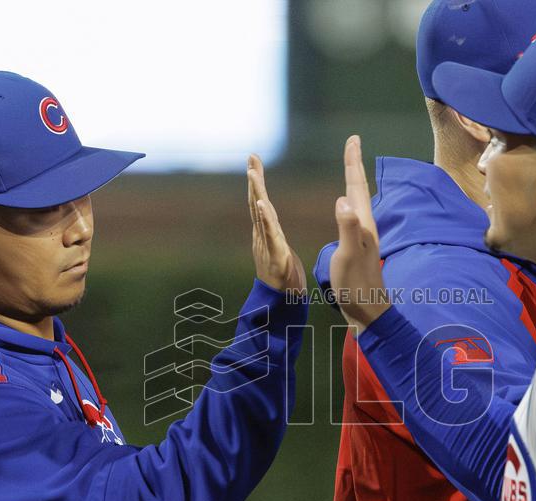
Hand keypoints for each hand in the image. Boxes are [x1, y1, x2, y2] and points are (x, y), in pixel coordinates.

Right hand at [248, 155, 305, 293]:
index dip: (257, 182)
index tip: (254, 160)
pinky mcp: (276, 259)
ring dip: (256, 194)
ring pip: (261, 217)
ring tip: (252, 173)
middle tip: (251, 158)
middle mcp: (264, 238)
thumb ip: (273, 234)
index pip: (262, 203)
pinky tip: (262, 205)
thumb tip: (267, 217)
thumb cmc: (284, 281)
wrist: (283, 309)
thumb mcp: (280, 251)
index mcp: (268, 234)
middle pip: (257, 204)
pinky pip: (270, 237)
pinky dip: (265, 220)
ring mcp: (268, 248)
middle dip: (254, 180)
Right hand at [330, 136, 390, 333]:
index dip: (353, 163)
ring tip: (350, 168)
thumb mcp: (348, 256)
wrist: (368, 312)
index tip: (353, 139)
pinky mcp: (358, 247)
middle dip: (353, 165)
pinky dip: (349, 202)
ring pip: (357, 201)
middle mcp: (365, 227)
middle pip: (358, 189)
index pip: (356, 186)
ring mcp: (363, 237)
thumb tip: (342, 199)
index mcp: (362, 225)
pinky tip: (348, 207)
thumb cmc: (357, 286)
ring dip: (352, 182)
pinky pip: (353, 215)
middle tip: (352, 143)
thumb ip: (347, 228)